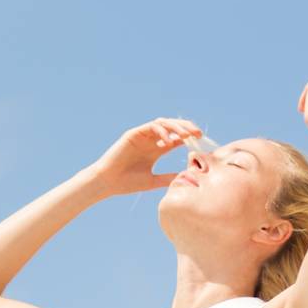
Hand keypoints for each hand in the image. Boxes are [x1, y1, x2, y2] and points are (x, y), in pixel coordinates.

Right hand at [88, 116, 202, 196]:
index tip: (200, 141)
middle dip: (186, 128)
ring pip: (163, 123)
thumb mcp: (152, 181)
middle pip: (172, 128)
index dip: (188, 138)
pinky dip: (162, 131)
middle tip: (198, 133)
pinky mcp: (133, 134)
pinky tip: (168, 141)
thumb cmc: (126, 183)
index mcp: (155, 150)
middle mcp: (150, 140)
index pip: (176, 139)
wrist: (107, 182)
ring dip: (176, 127)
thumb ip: (167, 177)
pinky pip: (151, 127)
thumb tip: (185, 179)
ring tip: (186, 135)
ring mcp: (142, 136)